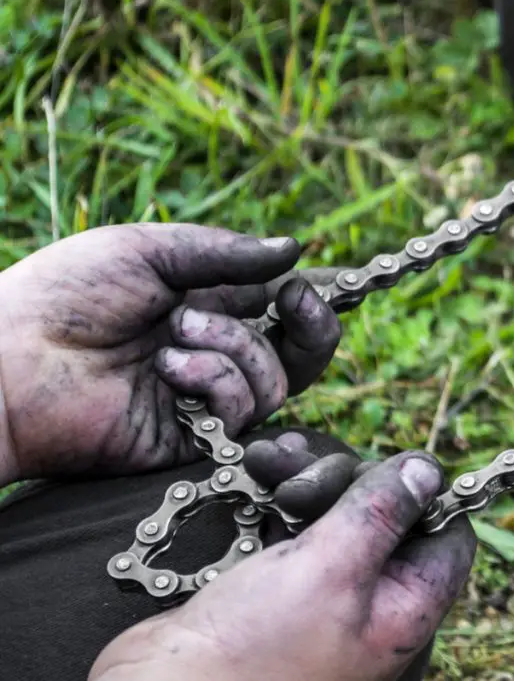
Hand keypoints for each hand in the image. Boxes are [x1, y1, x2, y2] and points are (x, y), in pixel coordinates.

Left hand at [0, 223, 341, 485]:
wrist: (12, 358)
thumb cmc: (68, 295)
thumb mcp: (150, 252)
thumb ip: (225, 255)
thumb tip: (295, 251)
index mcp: (208, 306)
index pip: (281, 309)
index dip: (307, 300)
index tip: (301, 284)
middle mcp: (216, 353)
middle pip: (300, 355)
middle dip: (311, 328)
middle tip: (292, 302)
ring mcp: (206, 397)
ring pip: (275, 380)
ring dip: (235, 346)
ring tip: (175, 335)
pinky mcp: (194, 437)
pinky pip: (242, 409)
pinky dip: (215, 380)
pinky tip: (170, 368)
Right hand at [89, 449, 476, 680]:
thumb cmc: (252, 653)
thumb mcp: (331, 570)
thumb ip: (383, 512)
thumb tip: (429, 470)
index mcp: (405, 611)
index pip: (448, 537)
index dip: (426, 495)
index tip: (387, 472)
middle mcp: (372, 601)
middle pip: (390, 512)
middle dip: (348, 479)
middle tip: (301, 489)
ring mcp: (323, 590)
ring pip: (338, 507)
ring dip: (308, 475)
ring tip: (269, 464)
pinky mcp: (277, 580)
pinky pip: (296, 518)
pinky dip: (281, 488)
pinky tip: (260, 464)